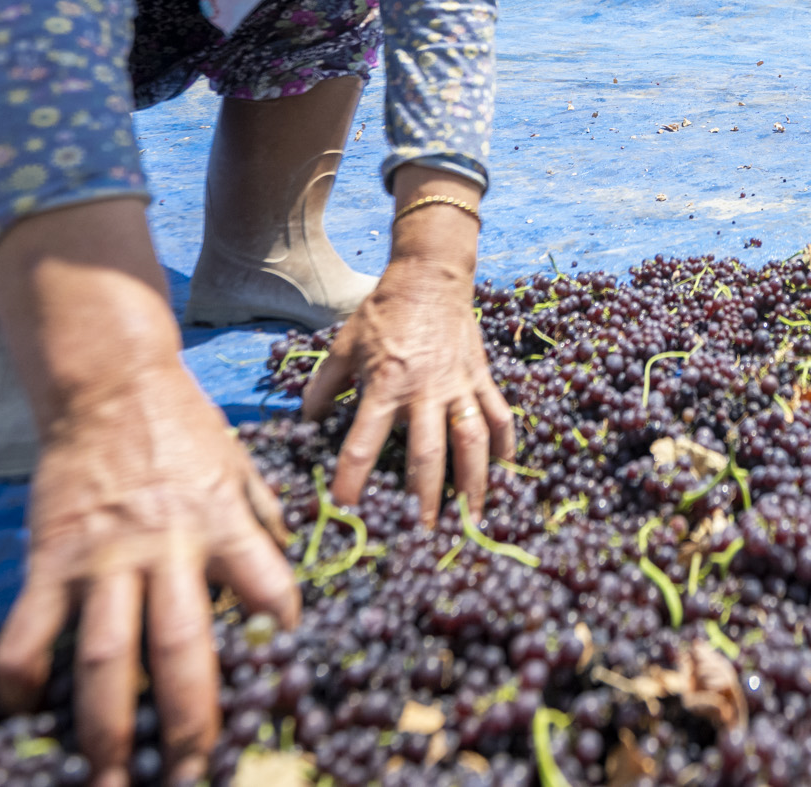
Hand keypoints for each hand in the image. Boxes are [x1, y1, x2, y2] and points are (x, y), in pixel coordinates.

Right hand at [0, 201, 298, 786]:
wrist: (110, 382)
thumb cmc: (182, 430)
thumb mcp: (238, 466)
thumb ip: (259, 521)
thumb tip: (284, 572)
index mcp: (224, 522)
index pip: (269, 588)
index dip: (281, 634)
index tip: (285, 683)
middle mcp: (168, 546)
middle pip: (183, 646)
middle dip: (188, 720)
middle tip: (189, 774)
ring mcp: (104, 555)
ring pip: (107, 654)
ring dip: (107, 724)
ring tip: (109, 776)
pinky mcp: (50, 555)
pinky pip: (30, 627)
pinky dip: (22, 672)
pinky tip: (24, 708)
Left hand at [303, 172, 514, 519]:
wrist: (431, 276)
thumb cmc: (383, 312)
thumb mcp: (342, 345)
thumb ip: (323, 388)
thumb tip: (305, 425)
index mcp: (386, 383)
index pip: (364, 442)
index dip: (352, 478)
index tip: (344, 509)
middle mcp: (425, 390)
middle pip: (427, 453)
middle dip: (424, 498)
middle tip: (420, 534)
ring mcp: (460, 386)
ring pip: (473, 442)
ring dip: (473, 483)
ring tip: (471, 519)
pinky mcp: (482, 378)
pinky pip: (499, 417)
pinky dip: (506, 447)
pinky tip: (506, 474)